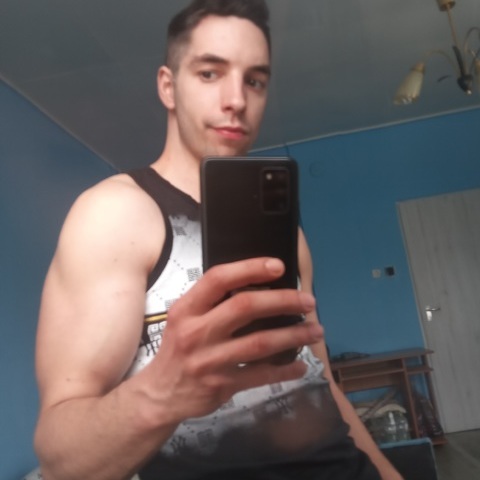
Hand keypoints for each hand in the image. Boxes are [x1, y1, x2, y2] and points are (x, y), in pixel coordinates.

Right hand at [144, 257, 322, 422]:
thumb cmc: (179, 348)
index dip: (250, 269)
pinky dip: (285, 370)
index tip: (279, 266)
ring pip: (260, 343)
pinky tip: (301, 366)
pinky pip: (261, 375)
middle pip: (245, 307)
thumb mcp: (184, 318)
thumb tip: (259, 286)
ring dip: (294, 335)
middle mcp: (196, 332)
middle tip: (308, 301)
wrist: (160, 394)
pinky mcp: (222, 385)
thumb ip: (212, 303)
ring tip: (315, 330)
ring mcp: (210, 360)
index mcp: (187, 309)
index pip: (218, 279)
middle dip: (283, 301)